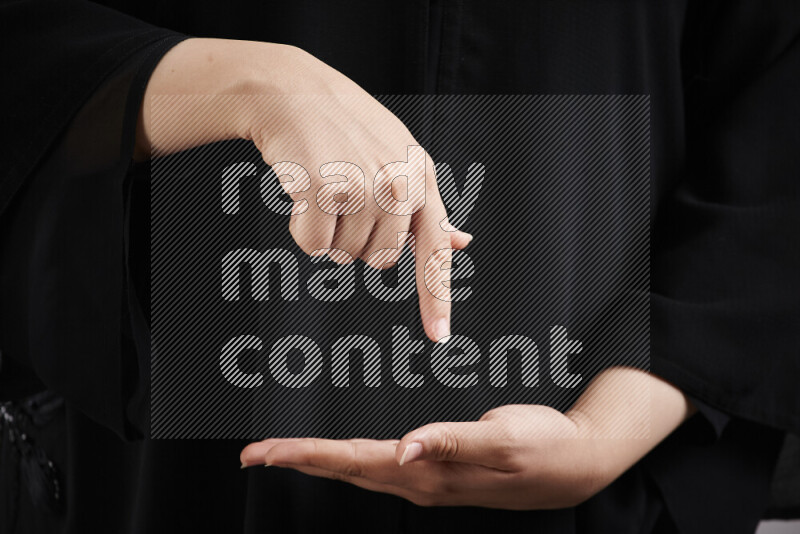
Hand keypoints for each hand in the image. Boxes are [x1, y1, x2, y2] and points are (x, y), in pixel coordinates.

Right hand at [136, 38, 471, 340]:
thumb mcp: (400, 159)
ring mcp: (363, 188)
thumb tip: (462, 243)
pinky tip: (302, 193)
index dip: (436, 298)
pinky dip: (302, 229)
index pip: (433, 251)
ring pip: (344, 256)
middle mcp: (398, 186)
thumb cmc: (346, 129)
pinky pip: (314, 246)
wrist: (294, 93)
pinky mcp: (326, 191)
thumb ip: (428, 207)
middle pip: (380, 260)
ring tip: (324, 189)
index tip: (439, 337)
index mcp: (421, 179)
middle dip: (357, 242)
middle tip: (343, 201)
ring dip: (328, 232)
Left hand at [240, 368, 694, 508]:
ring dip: (318, 463)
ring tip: (283, 454)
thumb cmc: (541, 446)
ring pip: (359, 472)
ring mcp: (428, 483)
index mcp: (428, 473)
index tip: (265, 453)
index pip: (353, 462)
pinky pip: (379, 469)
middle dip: (297, 462)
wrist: (574, 464)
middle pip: (345, 471)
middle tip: (255, 454)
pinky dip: (348, 462)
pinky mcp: (438, 475)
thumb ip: (453, 443)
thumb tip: (407, 449)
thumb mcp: (503, 439)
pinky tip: (341, 458)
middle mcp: (420, 482)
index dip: (306, 457)